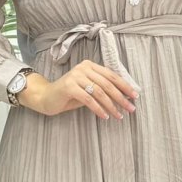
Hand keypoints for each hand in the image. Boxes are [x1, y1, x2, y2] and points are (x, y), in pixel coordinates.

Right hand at [20, 62, 138, 119]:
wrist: (47, 97)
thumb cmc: (70, 95)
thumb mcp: (88, 89)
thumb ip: (102, 90)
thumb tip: (124, 97)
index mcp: (90, 65)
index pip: (111, 75)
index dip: (125, 86)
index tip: (134, 96)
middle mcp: (83, 68)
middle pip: (107, 84)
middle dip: (121, 98)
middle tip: (130, 109)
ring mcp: (75, 76)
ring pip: (99, 92)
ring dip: (111, 106)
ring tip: (119, 115)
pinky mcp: (69, 86)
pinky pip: (88, 99)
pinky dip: (98, 109)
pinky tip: (104, 116)